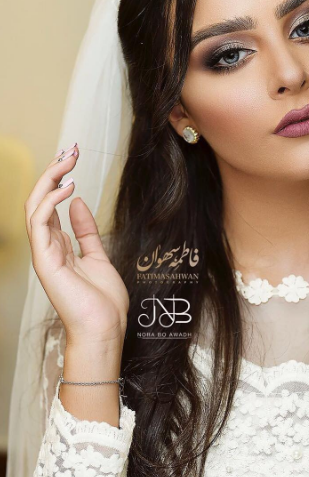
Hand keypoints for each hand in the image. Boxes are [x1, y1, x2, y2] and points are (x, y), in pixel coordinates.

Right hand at [24, 143, 128, 345]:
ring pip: (35, 205)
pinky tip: (68, 186)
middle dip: (52, 172)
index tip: (72, 157)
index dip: (58, 179)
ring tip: (68, 159)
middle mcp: (47, 246)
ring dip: (50, 179)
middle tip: (69, 149)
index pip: (50, 204)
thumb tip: (77, 202)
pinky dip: (51, 201)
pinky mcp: (44, 260)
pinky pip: (39, 222)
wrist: (105, 327)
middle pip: (40, 200)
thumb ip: (85, 230)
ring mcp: (43, 253)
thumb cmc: (102, 300)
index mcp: (58, 245)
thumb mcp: (97, 255)